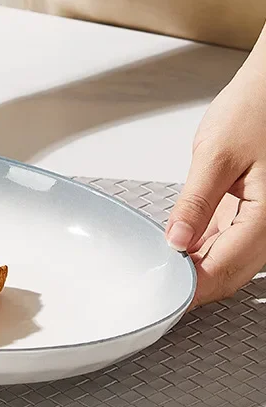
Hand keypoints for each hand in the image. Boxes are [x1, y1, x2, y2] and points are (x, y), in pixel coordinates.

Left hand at [166, 65, 265, 307]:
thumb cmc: (256, 110)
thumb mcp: (216, 156)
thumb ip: (195, 204)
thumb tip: (176, 242)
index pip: (223, 269)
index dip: (189, 289)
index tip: (159, 296)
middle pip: (229, 274)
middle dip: (192, 285)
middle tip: (151, 287)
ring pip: (230, 263)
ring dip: (197, 269)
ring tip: (159, 270)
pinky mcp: (255, 213)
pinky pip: (231, 243)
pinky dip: (205, 251)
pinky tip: (178, 250)